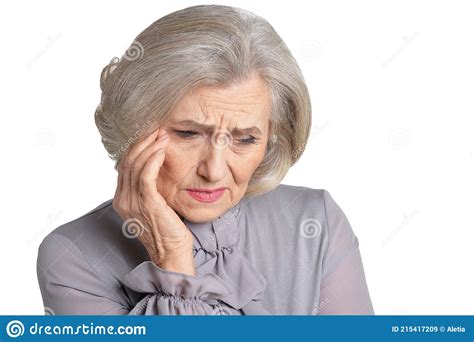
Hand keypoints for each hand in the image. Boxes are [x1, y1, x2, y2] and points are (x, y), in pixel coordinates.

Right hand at [112, 127, 195, 275]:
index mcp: (122, 200)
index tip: (152, 136)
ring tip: (163, 135)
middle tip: (158, 130)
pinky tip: (162, 149)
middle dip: (143, 142)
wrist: (172, 254)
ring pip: (136, 165)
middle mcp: (123, 200)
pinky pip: (146, 174)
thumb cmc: (167, 231)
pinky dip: (153, 158)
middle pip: (127, 161)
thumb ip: (148, 190)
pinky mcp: (146, 203)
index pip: (125, 166)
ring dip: (150, 146)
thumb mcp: (153, 207)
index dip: (138, 148)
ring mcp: (132, 202)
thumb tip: (155, 170)